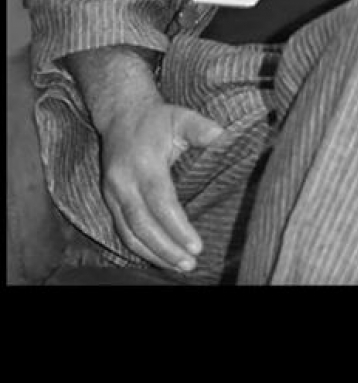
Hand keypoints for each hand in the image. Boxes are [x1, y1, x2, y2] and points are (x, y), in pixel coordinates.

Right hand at [100, 101, 224, 273]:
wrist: (120, 115)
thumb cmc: (156, 119)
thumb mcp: (181, 117)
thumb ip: (201, 129)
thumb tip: (224, 137)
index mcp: (144, 163)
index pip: (160, 202)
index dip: (177, 227)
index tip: (197, 246)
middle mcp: (123, 181)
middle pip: (142, 224)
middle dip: (166, 248)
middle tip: (190, 264)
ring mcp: (112, 192)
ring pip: (129, 232)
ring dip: (153, 253)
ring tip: (179, 267)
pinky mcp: (108, 200)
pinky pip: (122, 230)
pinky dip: (139, 248)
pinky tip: (159, 258)